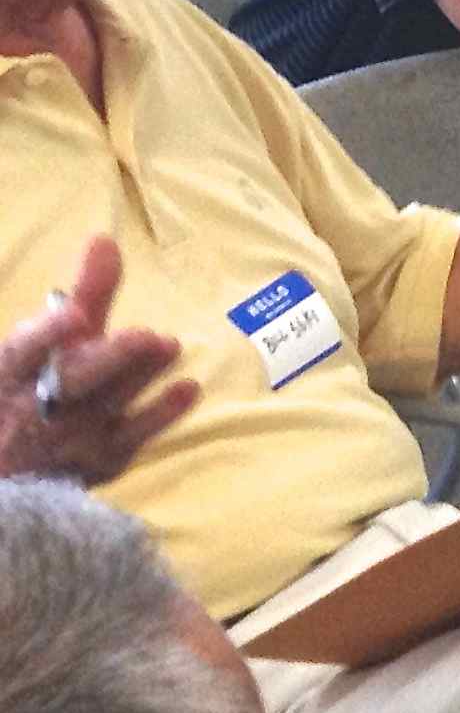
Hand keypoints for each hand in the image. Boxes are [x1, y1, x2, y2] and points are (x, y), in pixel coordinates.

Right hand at [1, 236, 198, 484]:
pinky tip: (188, 389)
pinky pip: (135, 435)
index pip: (23, 351)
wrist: (15, 472)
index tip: (75, 315)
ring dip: (141, 374)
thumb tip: (105, 240)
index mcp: (11, 373)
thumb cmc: (36, 388)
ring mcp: (73, 434)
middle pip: (73, 381)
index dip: (47, 333)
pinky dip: (161, 413)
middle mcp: (39, 404)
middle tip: (146, 336)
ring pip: (108, 402)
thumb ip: (84, 295)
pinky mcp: (103, 458)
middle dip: (110, 358)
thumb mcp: (50, 344)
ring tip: (169, 345)